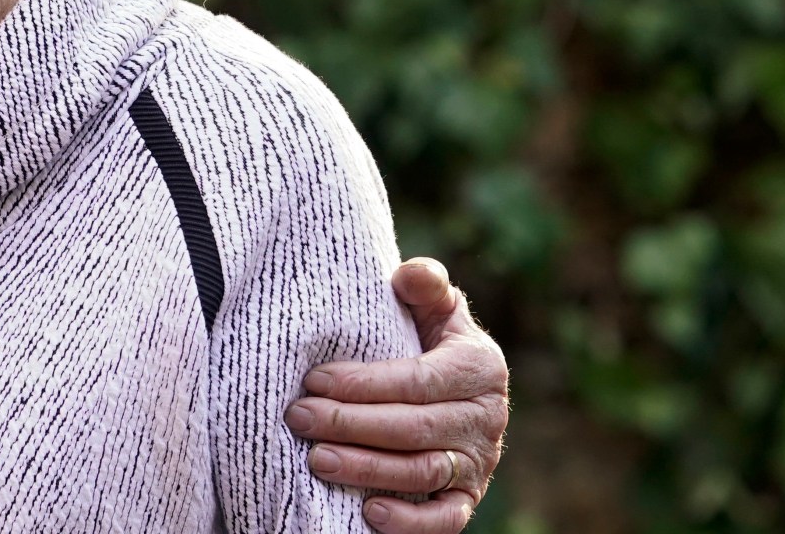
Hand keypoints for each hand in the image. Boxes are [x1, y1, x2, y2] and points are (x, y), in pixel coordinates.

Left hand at [284, 257, 508, 531]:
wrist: (455, 385)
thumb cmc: (429, 338)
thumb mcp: (434, 306)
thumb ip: (425, 285)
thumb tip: (412, 275)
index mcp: (478, 367)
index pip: (416, 380)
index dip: (363, 384)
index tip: (313, 381)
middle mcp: (485, 418)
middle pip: (413, 428)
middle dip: (350, 424)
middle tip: (299, 417)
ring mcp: (479, 463)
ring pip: (421, 473)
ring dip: (366, 469)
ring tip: (316, 460)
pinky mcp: (468, 498)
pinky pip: (445, 520)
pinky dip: (410, 522)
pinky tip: (367, 513)